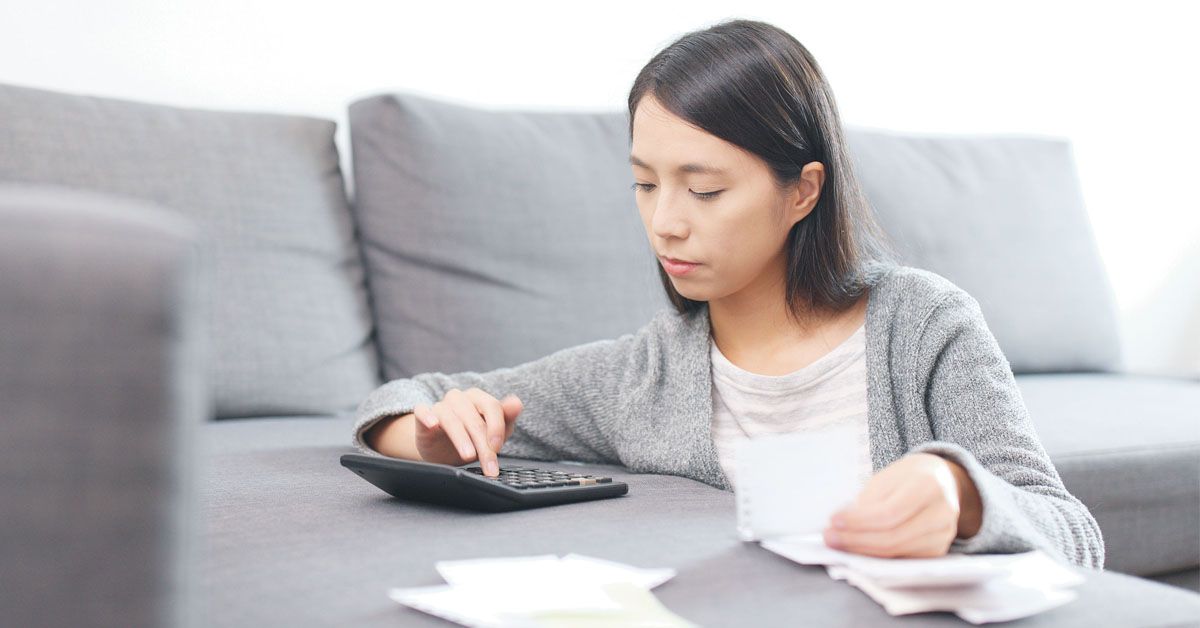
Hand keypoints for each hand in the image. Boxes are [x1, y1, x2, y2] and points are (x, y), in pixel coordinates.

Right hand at [411, 388, 522, 476]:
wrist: (443, 450)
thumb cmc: (472, 437)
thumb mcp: (494, 432)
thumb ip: (506, 417)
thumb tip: (517, 403)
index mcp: (479, 398)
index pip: (491, 406)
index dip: (496, 427)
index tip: (497, 447)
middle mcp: (459, 398)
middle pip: (473, 419)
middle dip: (483, 445)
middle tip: (489, 465)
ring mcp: (440, 406)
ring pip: (451, 419)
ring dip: (461, 438)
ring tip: (469, 456)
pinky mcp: (422, 416)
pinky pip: (422, 411)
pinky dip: (427, 416)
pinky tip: (433, 424)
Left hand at [822, 452, 978, 558]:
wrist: (940, 481)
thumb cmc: (906, 477)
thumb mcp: (886, 478)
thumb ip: (869, 501)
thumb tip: (842, 528)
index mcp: (928, 485)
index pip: (889, 512)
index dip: (859, 521)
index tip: (833, 520)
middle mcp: (942, 512)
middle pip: (893, 536)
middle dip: (856, 540)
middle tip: (829, 537)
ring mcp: (943, 534)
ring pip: (896, 551)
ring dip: (862, 550)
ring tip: (838, 543)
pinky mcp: (938, 549)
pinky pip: (902, 558)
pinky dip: (877, 555)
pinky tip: (858, 548)